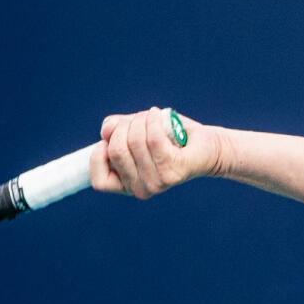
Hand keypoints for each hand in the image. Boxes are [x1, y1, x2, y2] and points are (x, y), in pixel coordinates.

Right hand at [92, 106, 218, 198]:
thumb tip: (107, 130)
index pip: (98, 180)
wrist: (205, 145)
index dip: (99, 154)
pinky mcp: (174, 171)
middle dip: (124, 127)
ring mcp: (157, 183)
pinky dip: (154, 120)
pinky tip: (157, 114)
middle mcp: (140, 189)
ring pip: (134, 142)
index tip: (110, 139)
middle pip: (116, 151)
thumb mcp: (134, 130)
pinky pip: (154, 139)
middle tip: (138, 120)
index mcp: (127, 185)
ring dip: (141, 120)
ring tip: (151, 117)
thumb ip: (115, 130)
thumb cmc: (168, 137)